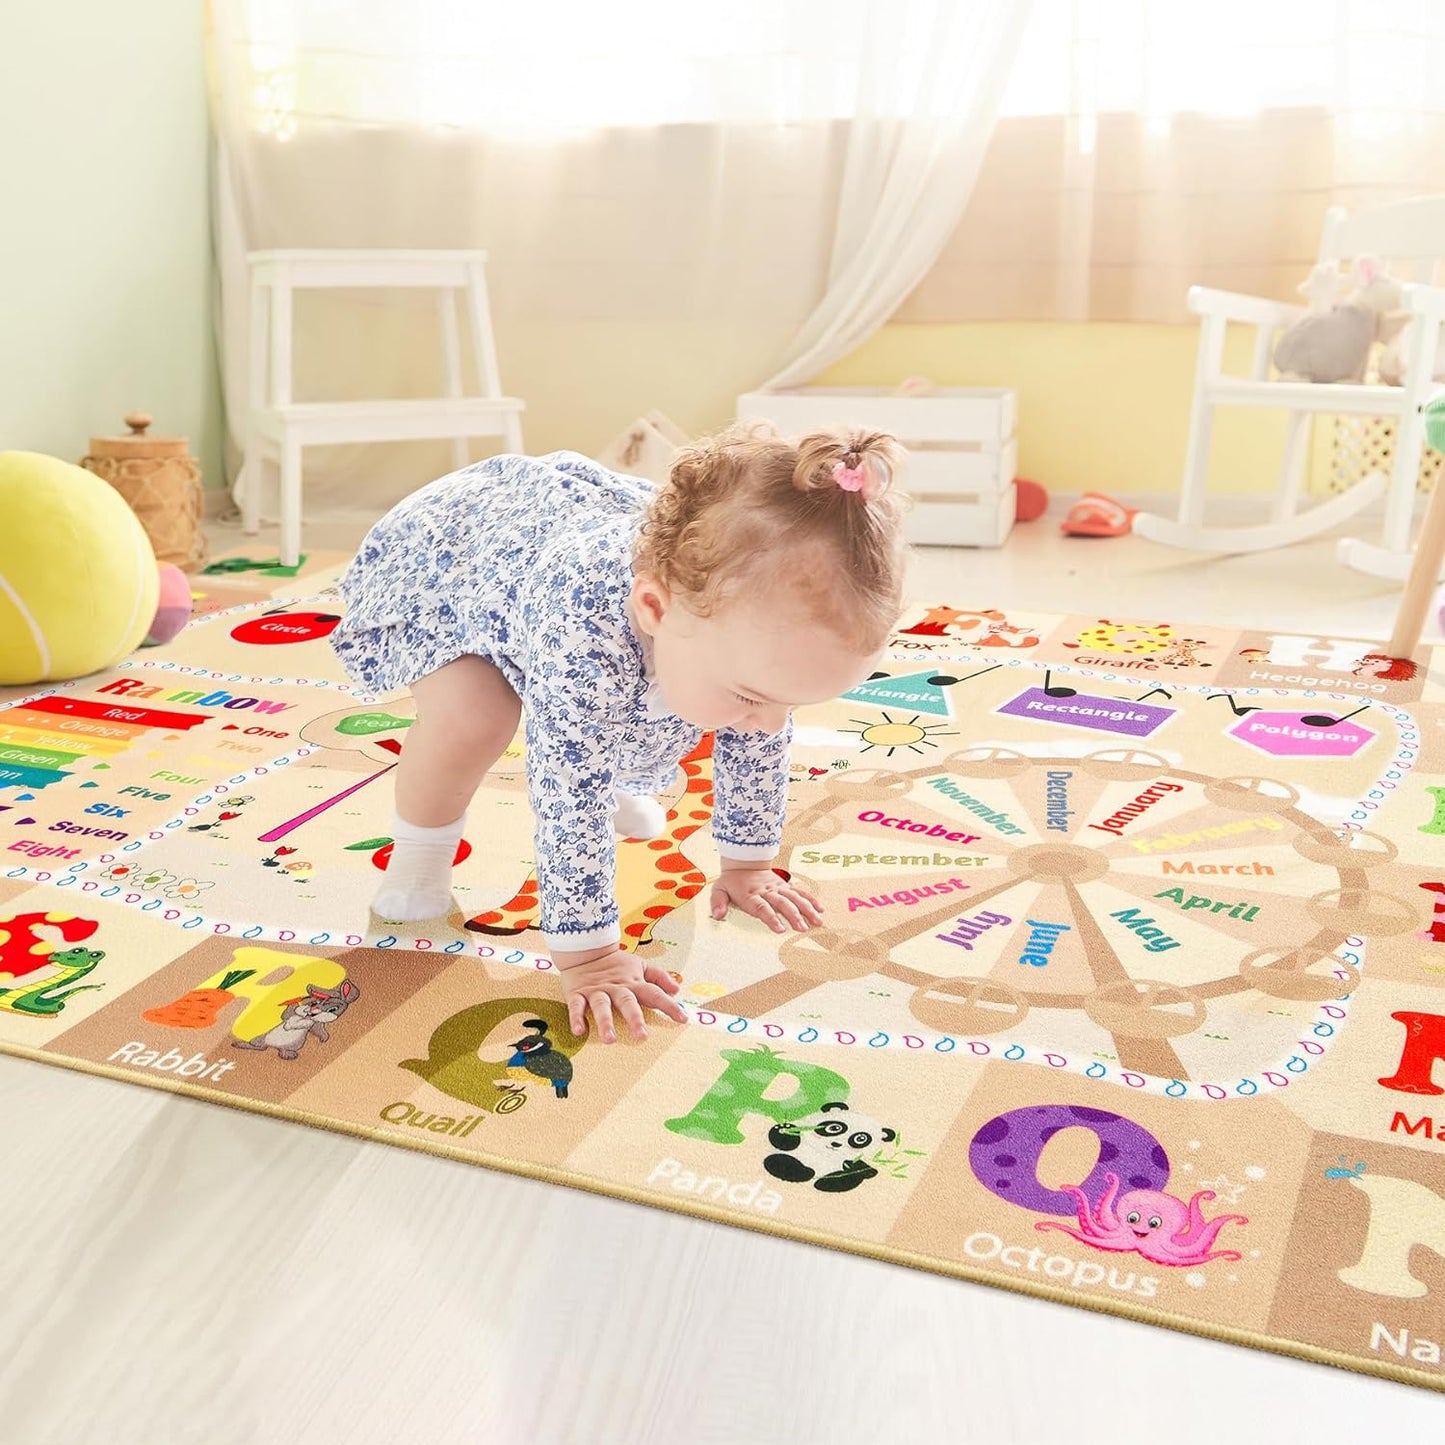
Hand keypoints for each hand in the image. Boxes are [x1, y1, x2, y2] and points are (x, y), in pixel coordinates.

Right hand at [552, 945, 687, 1043]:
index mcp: (633, 983)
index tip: (683, 1019)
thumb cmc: (615, 964)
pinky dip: (576, 1017)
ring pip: (601, 1006)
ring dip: (605, 1022)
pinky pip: (576, 1006)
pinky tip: (579, 1031)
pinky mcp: (577, 993)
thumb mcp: (639, 966)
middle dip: (634, 1018)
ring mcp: (596, 991)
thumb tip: (677, 989)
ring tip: (610, 1039)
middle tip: (642, 1036)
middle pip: (627, 1002)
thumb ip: (659, 977)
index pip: (654, 993)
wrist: (584, 950)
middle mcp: (616, 988)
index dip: (669, 1006)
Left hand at [711, 862, 822, 933]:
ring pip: (794, 898)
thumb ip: (718, 903)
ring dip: (806, 909)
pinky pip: (799, 892)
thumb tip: (718, 915)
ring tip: (817, 921)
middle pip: (782, 903)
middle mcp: (767, 891)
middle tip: (802, 929)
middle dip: (793, 916)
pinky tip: (820, 909)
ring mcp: (778, 887)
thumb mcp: (719, 889)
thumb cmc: (731, 881)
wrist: (743, 861)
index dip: (771, 918)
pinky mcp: (785, 885)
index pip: (762, 908)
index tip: (780, 929)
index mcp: (751, 895)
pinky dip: (810, 899)